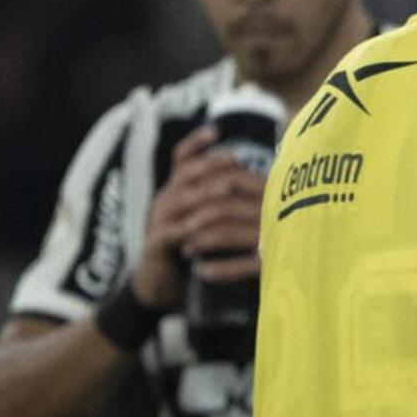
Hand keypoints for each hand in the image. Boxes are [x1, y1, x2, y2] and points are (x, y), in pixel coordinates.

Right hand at [135, 126, 263, 310]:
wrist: (161, 286)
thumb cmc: (191, 253)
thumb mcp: (207, 224)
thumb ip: (223, 205)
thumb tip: (259, 186)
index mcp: (178, 193)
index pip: (183, 160)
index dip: (196, 143)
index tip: (216, 130)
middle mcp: (166, 201)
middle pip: (185, 173)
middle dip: (210, 164)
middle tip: (235, 160)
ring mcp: (160, 221)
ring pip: (180, 198)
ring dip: (205, 193)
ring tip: (228, 188)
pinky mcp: (158, 244)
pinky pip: (173, 232)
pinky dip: (190, 229)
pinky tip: (206, 227)